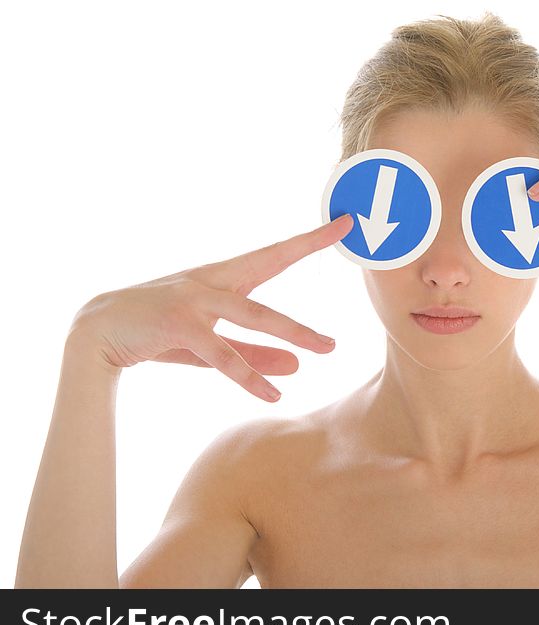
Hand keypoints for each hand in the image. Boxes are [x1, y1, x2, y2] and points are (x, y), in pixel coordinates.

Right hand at [69, 213, 354, 401]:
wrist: (96, 334)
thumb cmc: (159, 332)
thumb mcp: (212, 345)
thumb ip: (255, 354)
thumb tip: (298, 367)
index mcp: (222, 277)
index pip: (275, 254)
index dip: (310, 239)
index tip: (345, 222)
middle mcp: (212, 280)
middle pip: (271, 269)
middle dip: (309, 249)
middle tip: (349, 249)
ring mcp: (194, 298)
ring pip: (254, 314)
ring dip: (293, 331)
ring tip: (326, 349)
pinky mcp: (178, 324)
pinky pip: (222, 353)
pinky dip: (248, 375)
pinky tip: (273, 394)